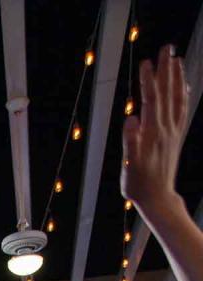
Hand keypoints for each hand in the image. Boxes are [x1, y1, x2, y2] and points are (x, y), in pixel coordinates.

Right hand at [121, 46, 187, 220]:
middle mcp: (166, 129)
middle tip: (166, 49)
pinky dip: (183, 95)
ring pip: (177, 99)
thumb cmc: (139, 185)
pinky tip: (183, 85)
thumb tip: (131, 118)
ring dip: (176, 78)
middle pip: (166, 93)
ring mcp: (173, 132)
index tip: (146, 63)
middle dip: (166, 70)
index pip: (150, 100)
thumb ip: (130, 141)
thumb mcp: (129, 166)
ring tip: (175, 60)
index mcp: (152, 133)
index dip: (148, 81)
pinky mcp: (176, 137)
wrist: (159, 199)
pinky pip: (182, 111)